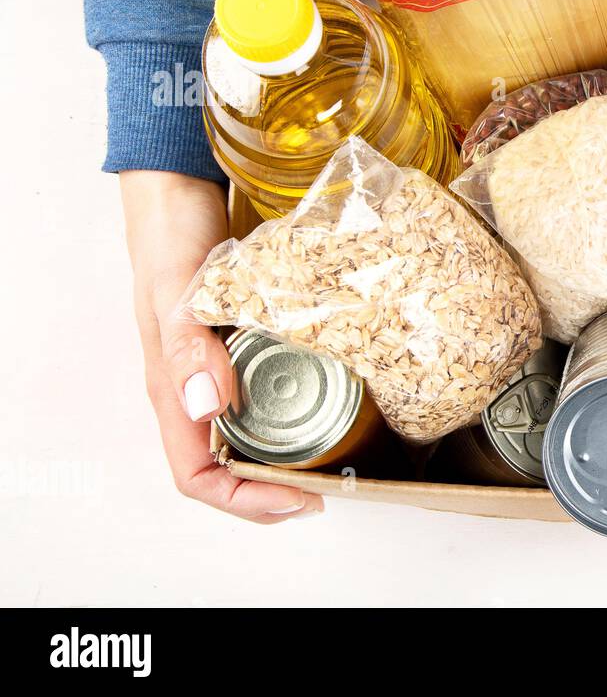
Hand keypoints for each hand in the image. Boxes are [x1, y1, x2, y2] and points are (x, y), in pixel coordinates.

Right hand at [120, 170, 323, 522]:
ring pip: (249, 440)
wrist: (179, 200)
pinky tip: (336, 403)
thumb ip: (189, 346)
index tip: (303, 498)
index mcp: (174, 393)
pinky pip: (266, 399)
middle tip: (334, 487)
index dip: (247, 501)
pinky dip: (298, 414)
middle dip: (276, 492)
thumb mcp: (180, 293)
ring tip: (341, 460)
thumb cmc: (171, 244)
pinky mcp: (243, 351)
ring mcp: (219, 373)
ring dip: (289, 460)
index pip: (198, 477)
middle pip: (228, 470)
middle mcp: (196, 392)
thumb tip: (209, 409)